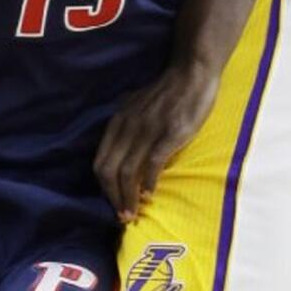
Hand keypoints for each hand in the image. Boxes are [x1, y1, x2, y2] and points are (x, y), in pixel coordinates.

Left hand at [94, 64, 219, 221]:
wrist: (190, 73)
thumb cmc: (167, 93)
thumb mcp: (137, 107)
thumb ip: (128, 128)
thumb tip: (125, 154)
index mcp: (118, 122)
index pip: (100, 161)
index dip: (103, 187)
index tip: (112, 204)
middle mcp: (127, 127)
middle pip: (108, 170)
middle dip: (112, 198)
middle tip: (122, 217)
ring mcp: (147, 130)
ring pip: (127, 172)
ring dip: (128, 197)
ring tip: (133, 214)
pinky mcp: (169, 133)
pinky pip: (152, 164)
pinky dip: (149, 183)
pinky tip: (151, 194)